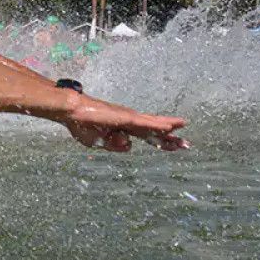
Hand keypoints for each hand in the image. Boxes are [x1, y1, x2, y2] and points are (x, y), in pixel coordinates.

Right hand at [62, 94, 188, 151]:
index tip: (174, 146)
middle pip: (154, 130)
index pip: (146, 136)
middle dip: (170, 138)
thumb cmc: (82, 125)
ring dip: (169, 128)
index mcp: (123, 128)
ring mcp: (128, 118)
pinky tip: (171, 127)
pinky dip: (159, 125)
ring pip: (153, 125)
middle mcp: (129, 121)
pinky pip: (146, 123)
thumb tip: (131, 146)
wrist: (72, 112)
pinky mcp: (125, 117)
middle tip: (186, 145)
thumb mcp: (98, 143)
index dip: (161, 142)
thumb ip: (114, 146)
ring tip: (183, 128)